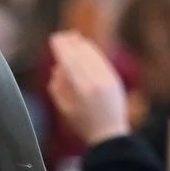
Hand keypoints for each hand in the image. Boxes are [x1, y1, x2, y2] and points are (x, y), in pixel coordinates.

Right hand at [46, 31, 129, 145]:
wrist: (109, 134)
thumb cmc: (83, 124)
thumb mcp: (64, 109)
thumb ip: (58, 87)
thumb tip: (57, 68)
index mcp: (81, 90)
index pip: (69, 62)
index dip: (61, 48)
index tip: (54, 39)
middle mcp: (95, 82)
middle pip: (81, 55)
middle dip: (70, 43)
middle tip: (61, 35)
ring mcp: (107, 80)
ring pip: (93, 55)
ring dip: (82, 44)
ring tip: (73, 37)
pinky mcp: (115, 80)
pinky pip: (102, 60)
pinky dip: (93, 51)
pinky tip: (87, 46)